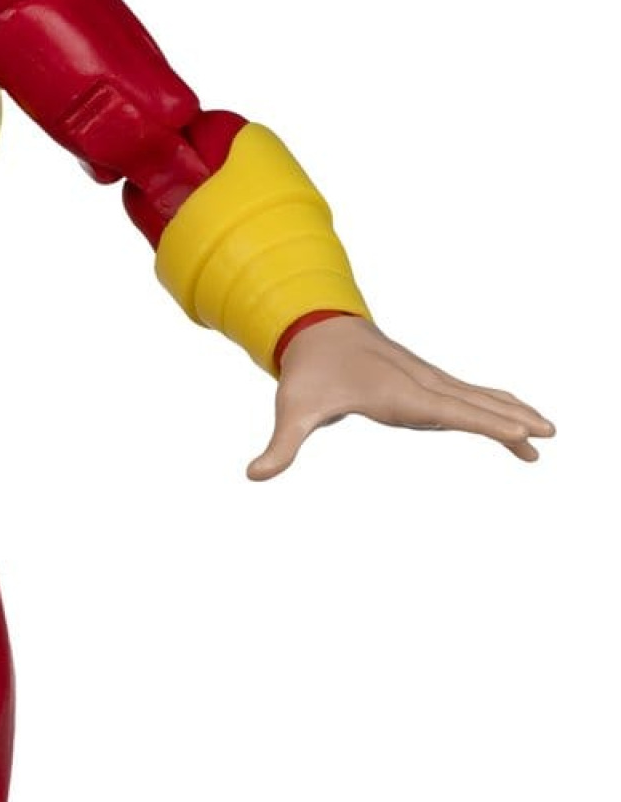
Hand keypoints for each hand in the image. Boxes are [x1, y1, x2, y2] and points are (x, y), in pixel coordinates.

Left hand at [246, 315, 554, 480]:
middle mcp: (416, 383)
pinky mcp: (427, 381)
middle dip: (506, 417)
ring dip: (509, 412)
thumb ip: (281, 445)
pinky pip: (468, 395)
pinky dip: (495, 405)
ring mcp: (425, 379)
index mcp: (392, 393)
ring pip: (474, 396)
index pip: (442, 409)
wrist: (315, 326)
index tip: (514, 430)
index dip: (478, 420)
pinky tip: (516, 422)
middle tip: (547, 433)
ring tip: (546, 433)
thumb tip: (254, 475)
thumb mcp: (292, 408)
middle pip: (468, 401)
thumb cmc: (307, 372)